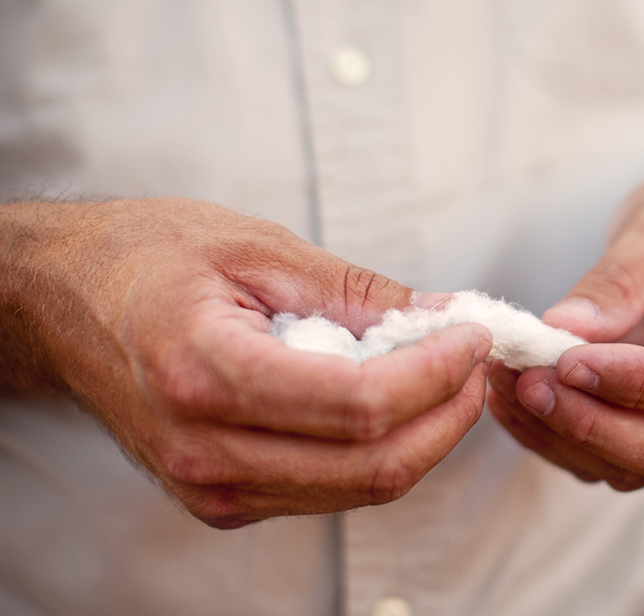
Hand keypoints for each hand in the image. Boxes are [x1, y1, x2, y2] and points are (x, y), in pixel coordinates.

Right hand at [1, 198, 490, 527]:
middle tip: (474, 361)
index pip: (359, 404)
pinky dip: (381, 450)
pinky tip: (395, 400)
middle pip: (373, 465)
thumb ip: (358, 292)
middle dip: (447, 414)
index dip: (436, 373)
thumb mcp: (259, 247)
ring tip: (444, 374)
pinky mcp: (223, 500)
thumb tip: (445, 316)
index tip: (471, 334)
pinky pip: (331, 489)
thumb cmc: (148, 259)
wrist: (66, 301)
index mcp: (206, 373)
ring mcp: (212, 487)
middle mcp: (206, 450)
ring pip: (361, 488)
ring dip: (423, 436)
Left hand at [487, 155, 643, 489]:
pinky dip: (562, 439)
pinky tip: (514, 399)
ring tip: (508, 386)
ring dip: (571, 437)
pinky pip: (621, 459)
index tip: (570, 361)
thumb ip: (620, 278)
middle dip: (600, 426)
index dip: (642, 382)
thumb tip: (560, 333)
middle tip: (529, 384)